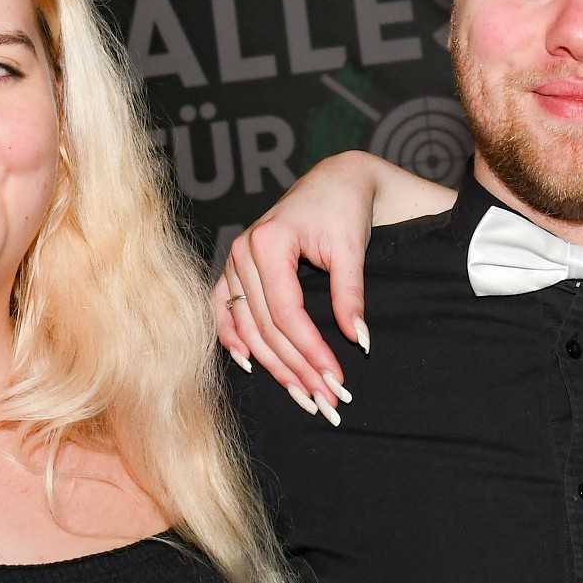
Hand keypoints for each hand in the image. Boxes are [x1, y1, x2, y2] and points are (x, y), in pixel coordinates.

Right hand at [212, 154, 381, 421]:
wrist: (333, 182)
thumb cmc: (343, 208)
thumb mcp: (352, 248)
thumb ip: (350, 294)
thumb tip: (358, 341)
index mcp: (269, 242)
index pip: (285, 313)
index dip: (310, 350)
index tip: (335, 378)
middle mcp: (242, 252)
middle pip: (265, 327)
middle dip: (295, 368)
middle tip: (324, 400)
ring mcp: (233, 261)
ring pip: (247, 327)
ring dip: (272, 365)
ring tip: (301, 394)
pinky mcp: (234, 269)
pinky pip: (224, 310)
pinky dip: (232, 338)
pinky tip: (248, 364)